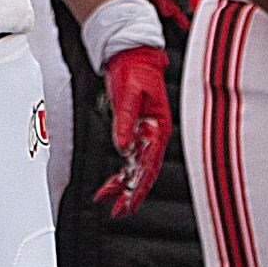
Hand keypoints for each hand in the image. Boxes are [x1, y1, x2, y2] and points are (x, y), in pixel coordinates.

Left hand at [94, 44, 171, 218]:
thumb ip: (125, 120)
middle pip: (143, 171)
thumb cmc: (135, 69)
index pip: (149, 163)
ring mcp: (144, 134)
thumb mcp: (129, 94)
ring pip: (134, 168)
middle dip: (131, 193)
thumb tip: (122, 145)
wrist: (129, 54)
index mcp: (158, 127)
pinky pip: (127, 158)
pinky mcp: (132, 130)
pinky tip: (108, 185)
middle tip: (118, 212)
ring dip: (121, 186)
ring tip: (109, 202)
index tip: (128, 200)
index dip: (138, 185)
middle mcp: (154, 134)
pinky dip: (117, 173)